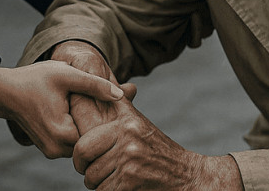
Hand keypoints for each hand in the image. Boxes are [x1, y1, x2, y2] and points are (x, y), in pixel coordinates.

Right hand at [9, 41, 136, 146]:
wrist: (4, 92)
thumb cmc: (33, 80)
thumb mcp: (66, 75)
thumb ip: (94, 85)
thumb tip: (122, 94)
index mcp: (63, 135)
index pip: (99, 135)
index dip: (109, 120)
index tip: (117, 107)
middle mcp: (57, 150)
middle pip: (91, 140)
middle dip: (99, 123)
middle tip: (107, 104)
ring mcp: (52, 152)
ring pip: (82, 142)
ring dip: (88, 126)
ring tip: (94, 107)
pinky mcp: (49, 149)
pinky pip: (72, 142)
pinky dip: (77, 128)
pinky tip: (79, 112)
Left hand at [72, 96, 241, 189]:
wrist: (188, 176)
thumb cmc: (159, 151)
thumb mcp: (140, 124)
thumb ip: (120, 108)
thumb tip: (107, 87)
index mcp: (126, 123)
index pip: (83, 142)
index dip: (80, 156)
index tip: (85, 161)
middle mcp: (127, 139)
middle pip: (84, 160)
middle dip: (85, 171)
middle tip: (93, 175)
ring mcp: (129, 161)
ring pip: (92, 179)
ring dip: (99, 186)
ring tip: (113, 180)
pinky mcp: (130, 182)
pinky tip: (122, 189)